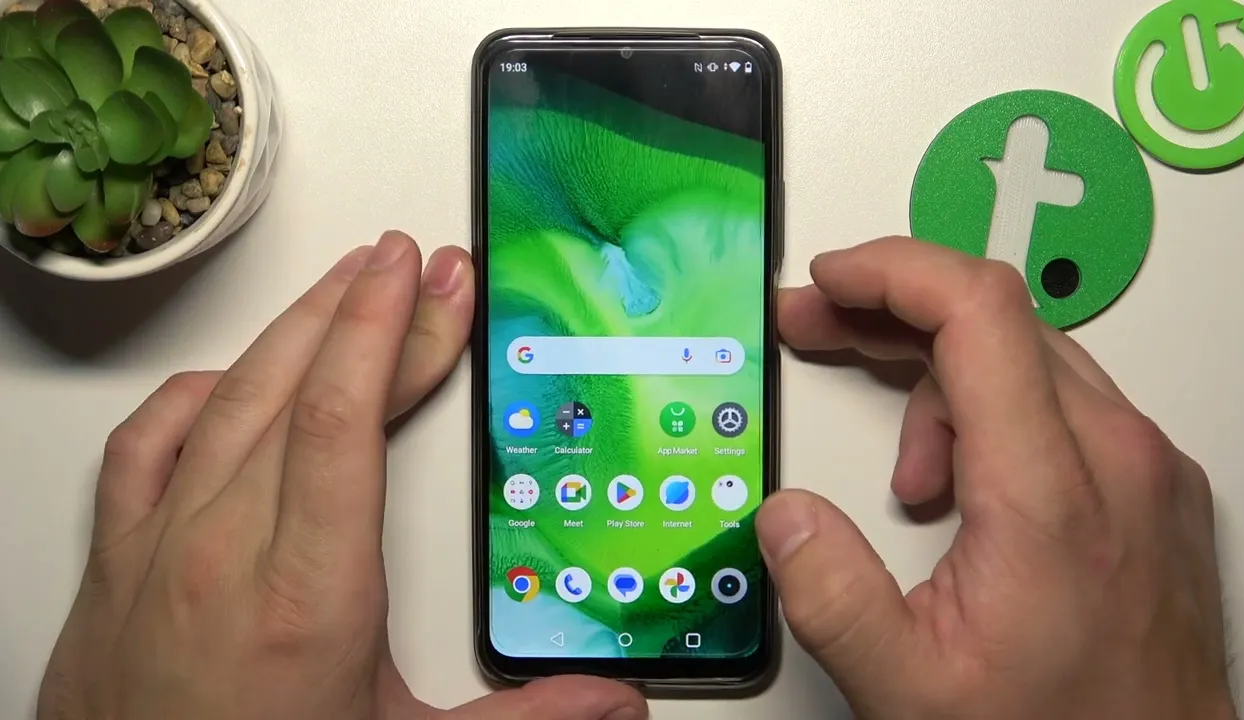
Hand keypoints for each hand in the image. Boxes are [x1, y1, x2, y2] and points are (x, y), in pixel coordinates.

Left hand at [38, 232, 646, 719]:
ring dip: (290, 333)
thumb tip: (612, 704)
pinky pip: (145, 446)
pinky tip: (230, 379)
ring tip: (340, 287)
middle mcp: (221, 554)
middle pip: (296, 386)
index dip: (388, 327)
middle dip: (361, 307)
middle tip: (409, 263)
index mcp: (310, 595)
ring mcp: (155, 552)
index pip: (346, 414)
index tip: (420, 275)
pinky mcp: (111, 566)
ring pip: (224, 400)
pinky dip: (194, 394)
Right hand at [760, 238, 1232, 719]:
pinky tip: (956, 483)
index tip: (830, 280)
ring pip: (1027, 359)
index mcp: (1054, 493)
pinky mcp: (1152, 486)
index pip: (979, 311)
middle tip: (815, 327)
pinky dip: (991, 415)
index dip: (891, 272)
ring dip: (938, 384)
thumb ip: (831, 594)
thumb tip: (786, 515)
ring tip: (901, 476)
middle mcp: (1118, 459)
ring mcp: (1146, 469)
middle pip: (996, 319)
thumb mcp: (909, 687)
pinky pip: (1061, 403)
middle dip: (889, 315)